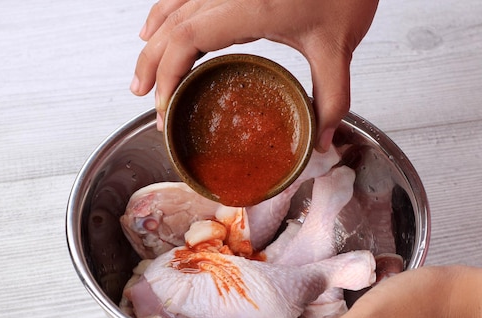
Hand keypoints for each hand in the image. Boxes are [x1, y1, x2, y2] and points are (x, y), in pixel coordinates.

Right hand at [131, 0, 378, 149]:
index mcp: (249, 6)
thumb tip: (322, 140)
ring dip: (152, 42)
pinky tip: (154, 29)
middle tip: (143, 98)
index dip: (167, 74)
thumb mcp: (339, 47)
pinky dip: (163, 14)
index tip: (165, 106)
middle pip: (171, 26)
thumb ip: (331, 99)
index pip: (187, 39)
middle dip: (151, 65)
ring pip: (172, 9)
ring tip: (143, 75)